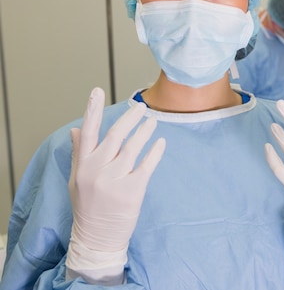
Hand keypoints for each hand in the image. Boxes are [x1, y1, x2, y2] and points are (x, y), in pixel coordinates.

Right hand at [66, 87, 164, 282]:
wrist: (97, 238)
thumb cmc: (88, 206)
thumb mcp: (77, 179)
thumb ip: (79, 153)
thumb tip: (77, 128)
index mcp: (82, 166)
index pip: (87, 132)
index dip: (92, 110)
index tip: (97, 90)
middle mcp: (96, 170)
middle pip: (115, 135)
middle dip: (129, 117)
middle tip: (141, 106)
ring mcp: (114, 180)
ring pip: (132, 147)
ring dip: (144, 131)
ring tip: (153, 120)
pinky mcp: (132, 190)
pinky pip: (147, 164)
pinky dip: (155, 151)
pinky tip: (160, 141)